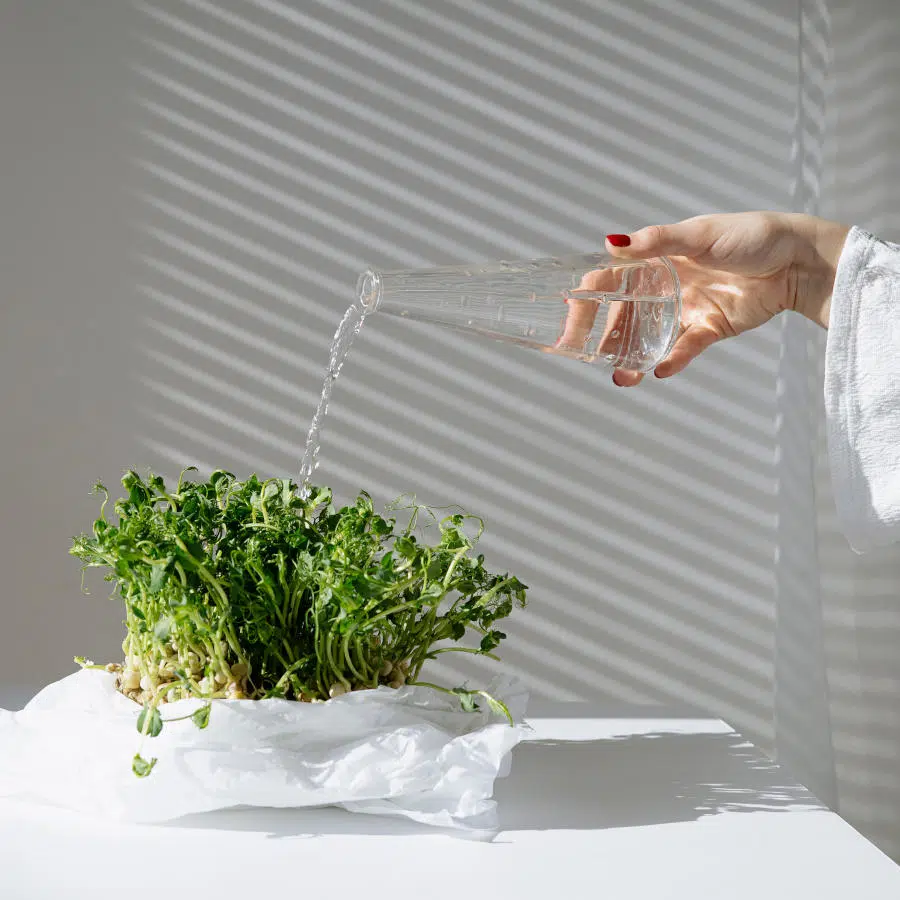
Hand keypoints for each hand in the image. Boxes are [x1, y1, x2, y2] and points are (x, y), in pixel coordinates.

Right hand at [601, 212, 849, 385]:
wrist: (798, 259)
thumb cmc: (751, 235)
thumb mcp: (701, 234)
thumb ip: (657, 241)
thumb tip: (611, 243)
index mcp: (656, 259)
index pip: (609, 280)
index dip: (586, 299)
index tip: (570, 319)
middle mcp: (664, 286)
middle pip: (622, 315)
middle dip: (601, 336)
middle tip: (582, 355)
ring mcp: (685, 309)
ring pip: (648, 338)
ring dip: (631, 357)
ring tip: (622, 377)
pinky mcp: (709, 328)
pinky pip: (685, 348)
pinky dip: (672, 360)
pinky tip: (659, 372)